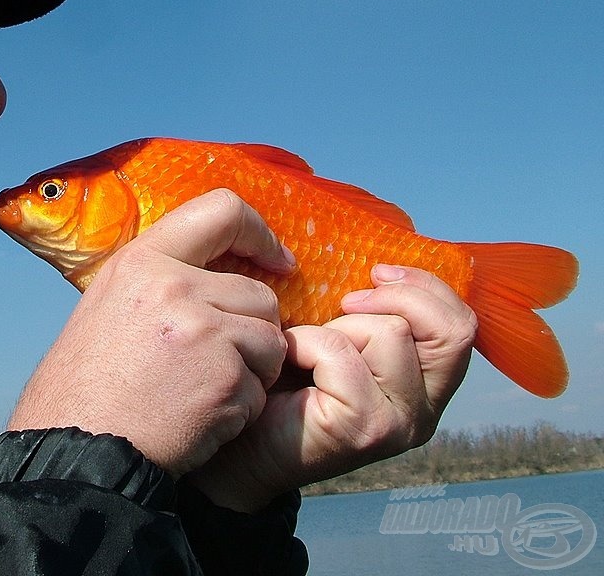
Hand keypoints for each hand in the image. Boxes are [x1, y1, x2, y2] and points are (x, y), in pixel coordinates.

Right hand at [7, 189, 294, 474]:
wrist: (78, 448)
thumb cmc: (90, 384)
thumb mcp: (110, 304)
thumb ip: (161, 280)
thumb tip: (217, 270)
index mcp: (143, 261)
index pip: (221, 210)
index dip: (259, 232)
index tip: (276, 261)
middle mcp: (174, 287)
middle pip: (261, 294)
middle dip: (253, 331)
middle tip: (218, 362)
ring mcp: (203, 331)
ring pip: (271, 341)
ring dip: (252, 372)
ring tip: (204, 391)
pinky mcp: (224, 378)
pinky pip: (261, 389)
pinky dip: (241, 410)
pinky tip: (199, 419)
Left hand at [187, 265, 476, 511]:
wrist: (242, 444)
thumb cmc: (282, 382)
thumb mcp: (334, 335)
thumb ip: (366, 310)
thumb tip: (375, 260)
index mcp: (425, 384)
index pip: (462, 326)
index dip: (426, 288)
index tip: (377, 273)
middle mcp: (424, 409)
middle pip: (451, 330)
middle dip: (396, 298)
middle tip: (346, 302)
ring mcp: (399, 422)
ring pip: (391, 332)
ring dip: (337, 326)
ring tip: (306, 347)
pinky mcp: (365, 427)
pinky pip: (340, 352)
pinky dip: (305, 343)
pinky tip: (285, 360)